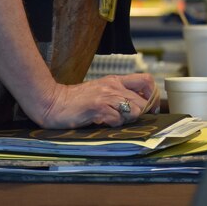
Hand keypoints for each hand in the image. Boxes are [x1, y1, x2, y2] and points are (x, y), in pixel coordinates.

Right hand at [33, 73, 159, 127]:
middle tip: (127, 120)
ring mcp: (106, 96)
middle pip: (143, 101)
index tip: (150, 109)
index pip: (146, 80)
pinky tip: (103, 123)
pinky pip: (117, 119)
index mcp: (116, 80)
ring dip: (127, 120)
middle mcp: (114, 86)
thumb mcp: (101, 91)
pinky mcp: (97, 107)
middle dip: (140, 114)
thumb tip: (138, 107)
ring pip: (134, 110)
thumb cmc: (77, 100)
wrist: (53, 102)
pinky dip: (113, 125)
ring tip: (112, 120)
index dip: (153, 96)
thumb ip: (118, 95)